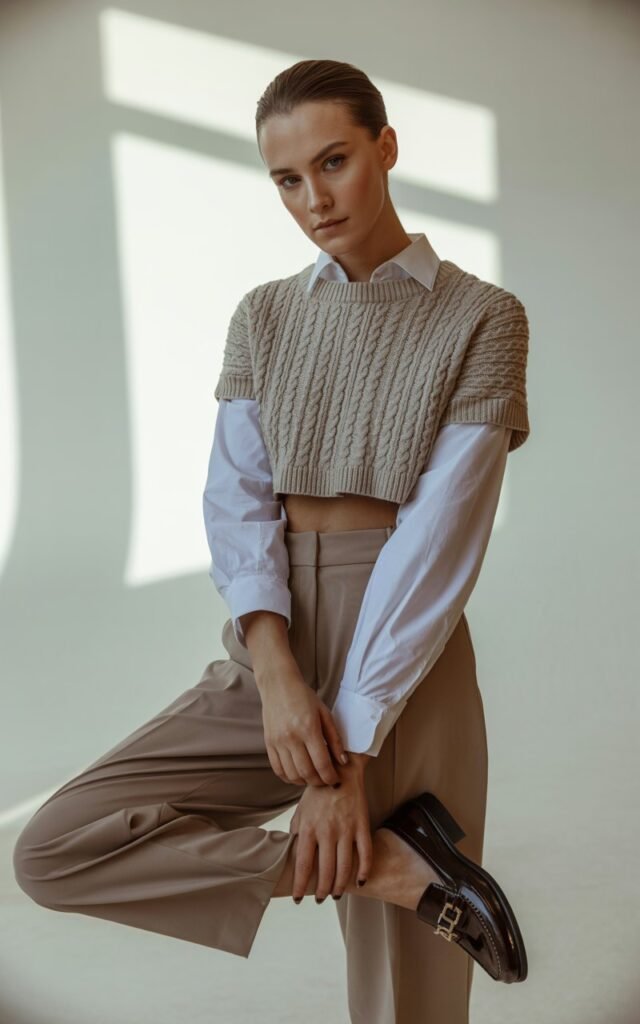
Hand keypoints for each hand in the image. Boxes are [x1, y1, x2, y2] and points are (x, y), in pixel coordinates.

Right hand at [258, 658, 348, 786]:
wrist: (278, 685)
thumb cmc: (304, 697)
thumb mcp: (325, 713)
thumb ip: (335, 738)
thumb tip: (343, 761)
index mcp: (309, 729)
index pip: (321, 763)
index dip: (330, 777)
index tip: (335, 779)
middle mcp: (291, 738)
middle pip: (307, 773)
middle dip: (319, 782)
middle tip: (326, 780)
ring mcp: (277, 742)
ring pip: (292, 774)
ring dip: (304, 781)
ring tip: (313, 777)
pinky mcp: (268, 744)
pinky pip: (278, 769)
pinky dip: (289, 777)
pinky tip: (297, 775)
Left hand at [288, 761, 372, 899]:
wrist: (340, 772)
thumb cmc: (317, 794)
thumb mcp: (301, 811)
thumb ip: (296, 833)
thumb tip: (292, 856)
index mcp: (309, 828)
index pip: (304, 865)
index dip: (301, 885)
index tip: (298, 899)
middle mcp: (327, 831)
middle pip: (325, 871)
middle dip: (321, 890)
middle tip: (319, 899)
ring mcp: (346, 829)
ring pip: (344, 867)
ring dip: (340, 886)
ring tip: (336, 895)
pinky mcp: (362, 826)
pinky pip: (365, 853)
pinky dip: (364, 870)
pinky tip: (360, 882)